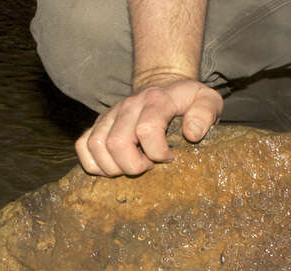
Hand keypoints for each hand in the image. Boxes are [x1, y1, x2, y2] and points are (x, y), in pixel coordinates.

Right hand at [75, 79, 222, 175]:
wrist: (165, 84)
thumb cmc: (188, 99)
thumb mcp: (208, 100)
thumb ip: (205, 113)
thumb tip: (192, 134)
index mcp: (156, 100)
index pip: (147, 130)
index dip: (158, 153)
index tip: (170, 157)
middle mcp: (128, 106)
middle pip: (117, 143)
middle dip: (134, 166)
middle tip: (149, 166)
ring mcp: (110, 115)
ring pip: (95, 146)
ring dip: (114, 167)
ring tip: (133, 165)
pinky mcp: (99, 124)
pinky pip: (83, 146)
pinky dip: (94, 164)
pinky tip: (114, 167)